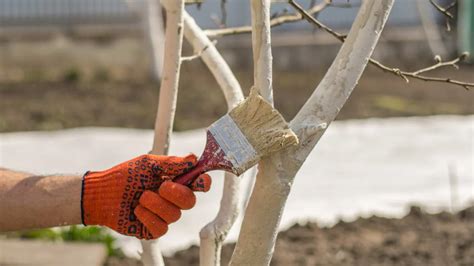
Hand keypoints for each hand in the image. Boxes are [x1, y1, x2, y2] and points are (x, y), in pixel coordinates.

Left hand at [81, 154, 210, 238]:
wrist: (102, 194)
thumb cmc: (125, 175)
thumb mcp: (147, 164)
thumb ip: (170, 163)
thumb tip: (193, 158)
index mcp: (175, 182)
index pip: (198, 184)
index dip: (203, 182)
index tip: (201, 180)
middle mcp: (173, 200)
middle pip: (191, 201)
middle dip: (177, 194)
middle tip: (162, 186)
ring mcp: (164, 215)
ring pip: (174, 215)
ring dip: (156, 204)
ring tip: (140, 197)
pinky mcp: (153, 230)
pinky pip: (161, 228)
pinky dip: (148, 217)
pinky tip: (137, 210)